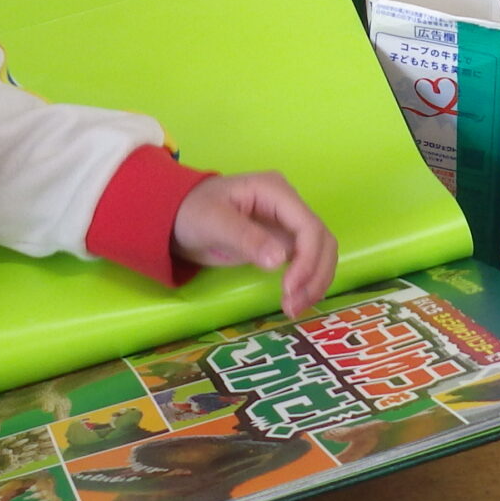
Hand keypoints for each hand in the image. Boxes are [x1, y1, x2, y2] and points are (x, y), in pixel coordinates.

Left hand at [171, 173, 338, 316]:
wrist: (177, 218)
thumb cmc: (192, 212)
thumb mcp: (214, 222)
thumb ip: (246, 238)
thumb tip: (280, 260)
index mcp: (275, 191)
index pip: (309, 226)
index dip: (308, 260)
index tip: (290, 289)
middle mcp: (288, 205)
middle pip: (322, 240)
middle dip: (315, 275)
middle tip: (293, 305)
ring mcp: (287, 223)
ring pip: (320, 253)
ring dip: (314, 282)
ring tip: (293, 308)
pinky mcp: (283, 241)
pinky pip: (307, 261)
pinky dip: (307, 282)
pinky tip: (296, 300)